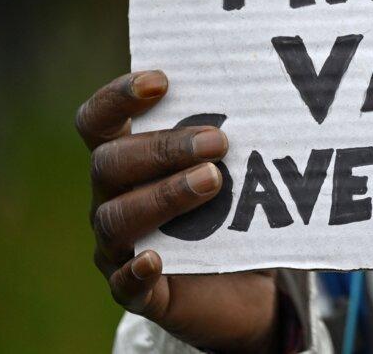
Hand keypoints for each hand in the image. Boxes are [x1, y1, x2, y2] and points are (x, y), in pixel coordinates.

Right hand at [76, 71, 278, 352]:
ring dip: (164, 195)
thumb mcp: (233, 169)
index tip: (160, 80)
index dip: (117, 97)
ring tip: (213, 181)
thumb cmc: (231, 209)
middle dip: (162, 148)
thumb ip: (235, 137)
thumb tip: (275, 94)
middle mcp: (112, 199)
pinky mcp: (139, 292)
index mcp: (126, 160)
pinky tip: (156, 259)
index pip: (98, 122)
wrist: (243, 285)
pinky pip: (124, 285)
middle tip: (218, 141)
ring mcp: (118, 247)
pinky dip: (136, 271)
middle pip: (109, 164)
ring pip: (117, 218)